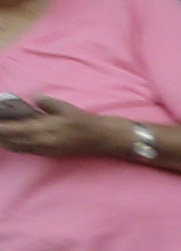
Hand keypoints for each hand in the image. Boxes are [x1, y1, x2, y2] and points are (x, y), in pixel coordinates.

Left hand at [0, 105, 128, 162]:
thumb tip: (34, 97)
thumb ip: (46, 102)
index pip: (15, 129)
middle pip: (13, 140)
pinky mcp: (49, 153)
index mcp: (44, 129)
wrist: (101, 139)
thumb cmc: (84, 121)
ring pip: (18, 147)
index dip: (1, 127)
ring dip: (5, 142)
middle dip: (1, 136)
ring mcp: (45, 149)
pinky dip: (15, 146)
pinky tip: (9, 142)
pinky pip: (27, 150)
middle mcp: (42, 142)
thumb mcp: (65, 107)